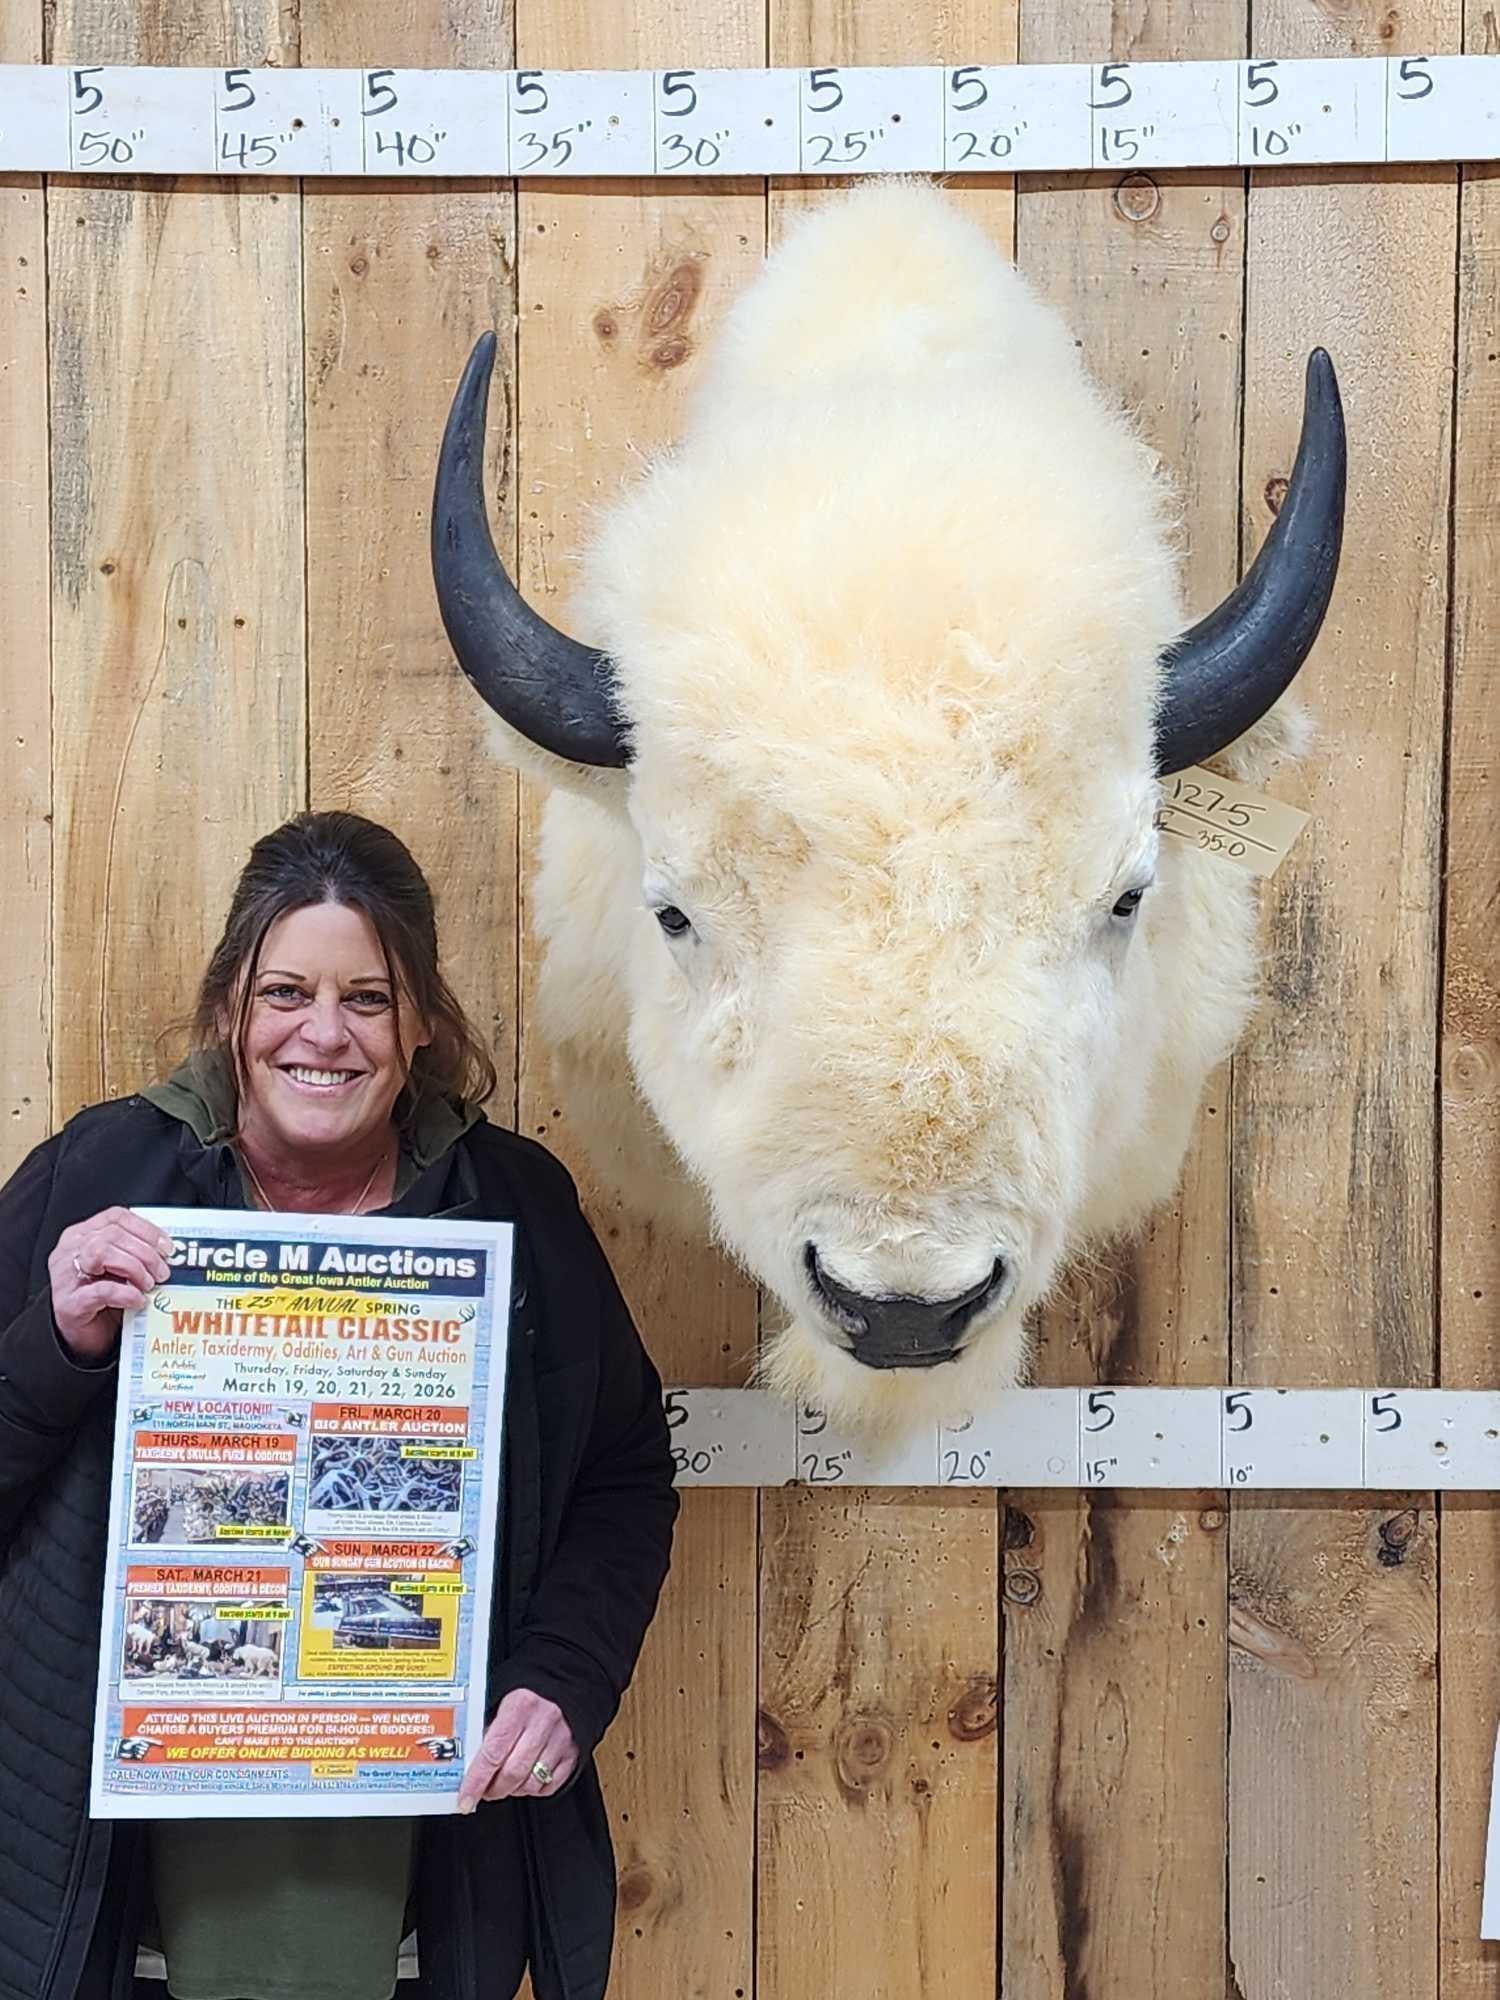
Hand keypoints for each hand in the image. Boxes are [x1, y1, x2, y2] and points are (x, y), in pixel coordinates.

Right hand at [49, 1207, 172, 1361]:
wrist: (83, 1337)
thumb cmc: (103, 1300)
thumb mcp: (120, 1269)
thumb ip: (135, 1253)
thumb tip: (167, 1250)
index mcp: (82, 1235)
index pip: (116, 1217)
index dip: (146, 1229)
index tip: (167, 1247)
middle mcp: (70, 1251)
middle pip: (112, 1235)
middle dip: (145, 1252)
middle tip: (162, 1272)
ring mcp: (66, 1277)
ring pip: (100, 1253)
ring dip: (133, 1267)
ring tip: (148, 1284)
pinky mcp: (69, 1304)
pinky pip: (100, 1291)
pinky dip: (125, 1293)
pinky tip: (138, 1300)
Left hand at [455, 1688, 578, 1811]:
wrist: (561, 1686)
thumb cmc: (525, 1700)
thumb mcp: (502, 1706)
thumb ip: (487, 1734)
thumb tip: (468, 1770)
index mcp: (519, 1706)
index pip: (492, 1753)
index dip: (476, 1781)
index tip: (465, 1799)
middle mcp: (543, 1721)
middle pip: (512, 1772)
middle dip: (493, 1790)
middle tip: (484, 1791)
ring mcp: (561, 1738)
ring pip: (531, 1783)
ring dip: (513, 1790)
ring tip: (505, 1782)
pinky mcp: (573, 1752)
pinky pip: (550, 1786)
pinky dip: (534, 1789)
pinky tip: (526, 1778)